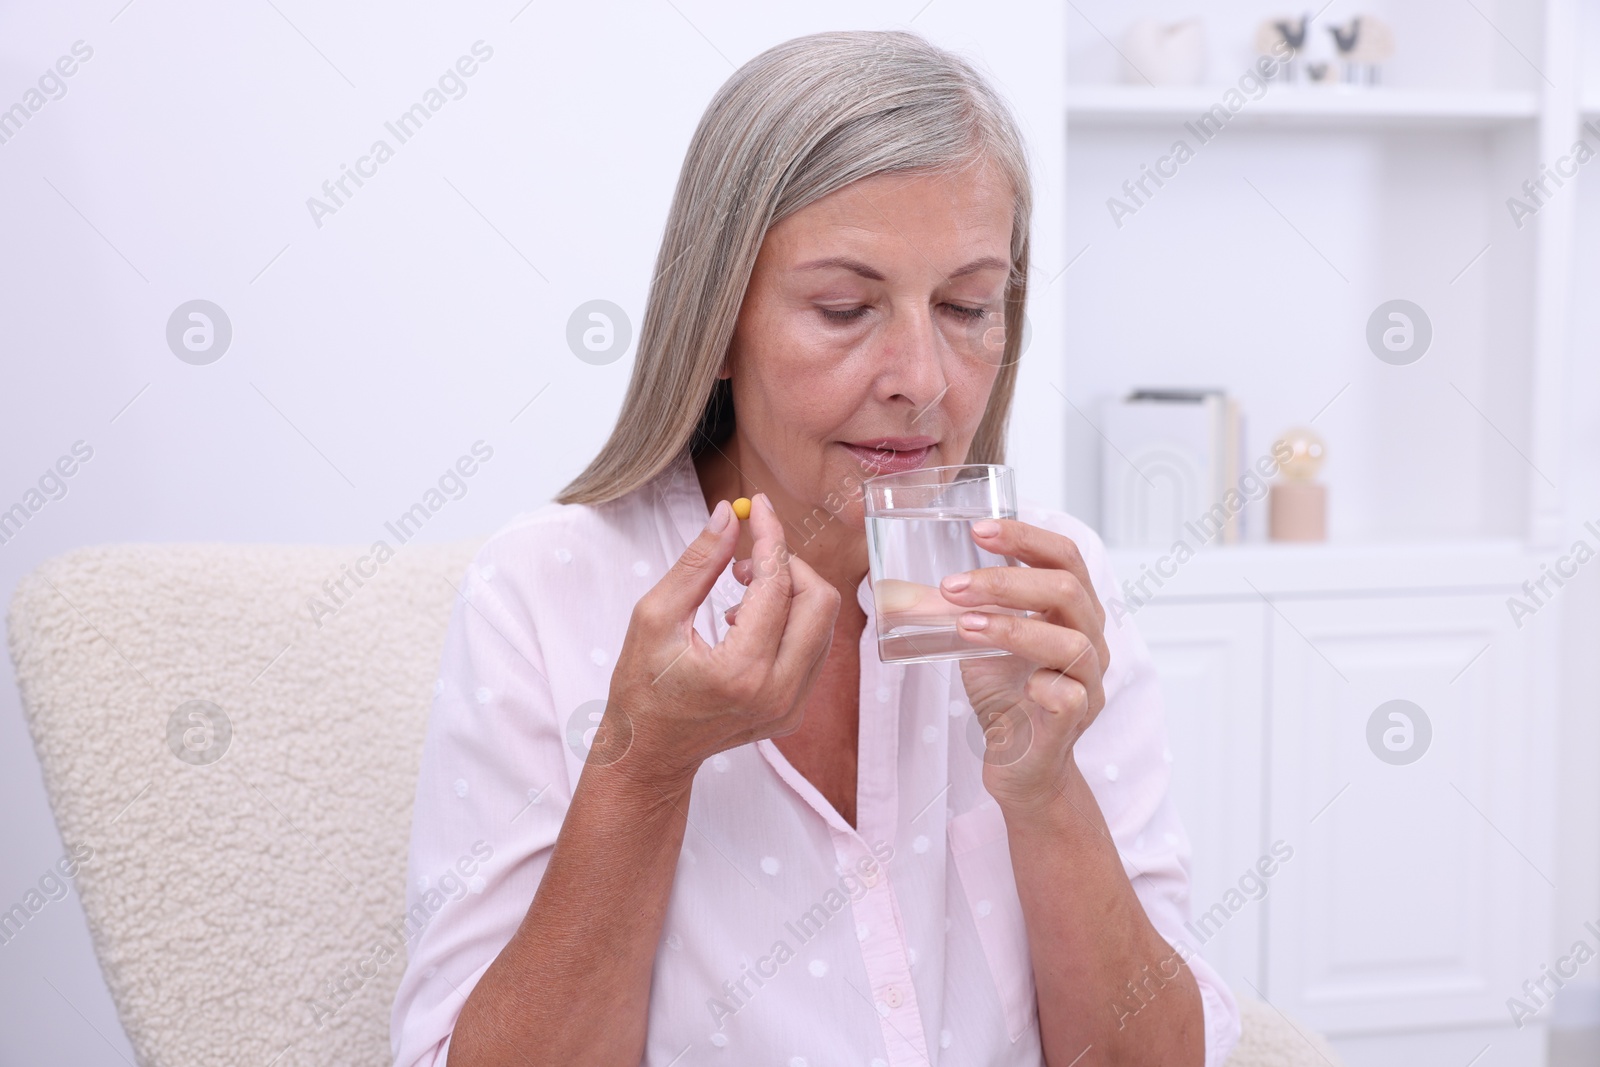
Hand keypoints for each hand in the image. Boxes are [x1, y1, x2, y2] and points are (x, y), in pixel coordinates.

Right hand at [603, 493, 840, 790]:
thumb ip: (698, 564)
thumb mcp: (655, 617)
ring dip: (789, 592)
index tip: (757, 506)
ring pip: (822, 623)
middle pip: (819, 601)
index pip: (776, 583)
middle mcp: (778, 692)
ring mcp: (792, 705)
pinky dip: (789, 620)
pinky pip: (813, 647)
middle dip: (788, 564)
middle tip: (745, 561)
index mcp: (742, 671)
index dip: (769, 536)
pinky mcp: (795, 710)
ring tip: (739, 593)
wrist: (649, 756)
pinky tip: (748, 623)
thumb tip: (729, 514)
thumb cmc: (641, 689)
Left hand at [941, 518, 1110, 815]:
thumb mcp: (979, 641)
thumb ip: (962, 608)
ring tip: (964, 625)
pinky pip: (1068, 695)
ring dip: (1012, 627)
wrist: (1019, 763)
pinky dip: (1039, 683)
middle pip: (1067, 589)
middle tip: (954, 585)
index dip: (1025, 537)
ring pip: (1070, 640)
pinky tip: (1017, 685)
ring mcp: (1088, 681)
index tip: (979, 530)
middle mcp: (1090, 639)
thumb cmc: (1005, 695)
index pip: (1064, 556)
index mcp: (1072, 610)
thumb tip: (905, 582)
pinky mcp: (1076, 719)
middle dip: (1005, 581)